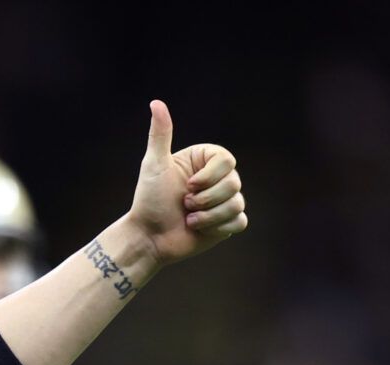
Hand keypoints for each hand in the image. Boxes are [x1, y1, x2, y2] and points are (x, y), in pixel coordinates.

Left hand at [126, 101, 247, 268]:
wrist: (149, 237)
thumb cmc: (149, 200)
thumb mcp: (154, 165)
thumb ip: (160, 135)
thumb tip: (156, 103)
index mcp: (204, 161)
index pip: (227, 159)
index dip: (209, 176)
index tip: (187, 185)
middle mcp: (217, 178)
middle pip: (234, 182)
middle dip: (206, 199)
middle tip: (184, 204)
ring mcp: (223, 201)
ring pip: (237, 204)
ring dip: (209, 216)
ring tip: (189, 219)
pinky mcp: (227, 223)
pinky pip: (240, 222)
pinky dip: (219, 228)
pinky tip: (200, 230)